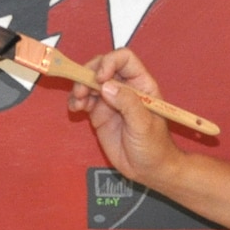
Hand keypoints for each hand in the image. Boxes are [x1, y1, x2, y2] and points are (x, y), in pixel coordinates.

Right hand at [66, 48, 181, 186]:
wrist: (148, 170)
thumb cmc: (154, 147)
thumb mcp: (143, 124)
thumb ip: (127, 103)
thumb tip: (106, 86)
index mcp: (141, 84)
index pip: (124, 59)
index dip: (109, 62)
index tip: (100, 78)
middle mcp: (124, 88)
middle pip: (102, 66)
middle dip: (88, 74)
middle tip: (82, 91)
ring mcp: (110, 100)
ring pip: (89, 82)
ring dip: (79, 87)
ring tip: (78, 103)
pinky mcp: (99, 113)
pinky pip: (83, 99)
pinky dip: (75, 101)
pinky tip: (75, 109)